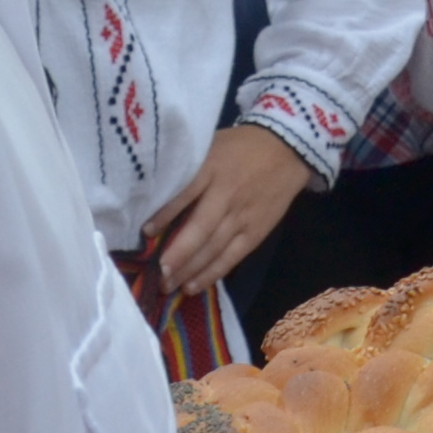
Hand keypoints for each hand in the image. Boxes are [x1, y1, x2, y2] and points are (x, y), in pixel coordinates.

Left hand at [146, 127, 319, 296]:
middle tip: (155, 274)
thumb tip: (153, 194)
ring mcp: (244, 216)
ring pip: (214, 248)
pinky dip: (211, 273)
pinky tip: (192, 286)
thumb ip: (188, 168)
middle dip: (177, 254)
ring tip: (166, 286)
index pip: (186, 192)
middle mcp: (228, 194)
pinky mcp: (256, 232)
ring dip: (189, 270)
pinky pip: (231, 257)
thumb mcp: (211, 146)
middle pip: (200, 229)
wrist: (287, 150)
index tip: (145, 233)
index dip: (165, 214)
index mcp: (213, 167)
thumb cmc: (239, 148)